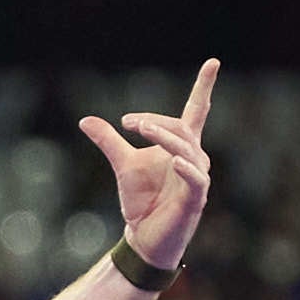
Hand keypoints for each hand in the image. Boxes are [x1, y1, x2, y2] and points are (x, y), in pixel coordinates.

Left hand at [78, 57, 217, 273]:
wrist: (144, 238)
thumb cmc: (141, 201)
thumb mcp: (122, 165)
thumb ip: (109, 141)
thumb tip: (85, 120)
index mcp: (181, 145)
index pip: (196, 111)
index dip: (204, 86)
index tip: (213, 61)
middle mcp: (194, 156)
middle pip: (180, 127)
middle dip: (155, 121)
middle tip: (127, 122)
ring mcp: (197, 177)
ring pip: (186, 149)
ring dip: (165, 137)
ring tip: (141, 129)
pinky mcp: (195, 199)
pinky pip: (196, 179)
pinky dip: (186, 168)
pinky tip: (174, 160)